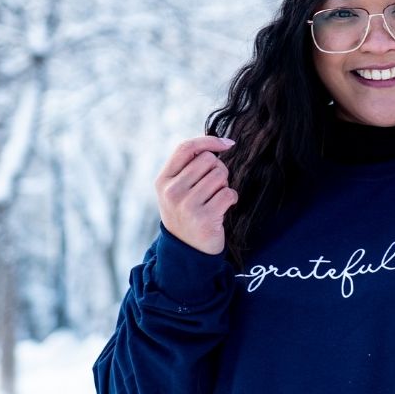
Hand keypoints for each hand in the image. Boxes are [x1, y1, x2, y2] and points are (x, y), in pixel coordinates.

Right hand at [154, 136, 237, 254]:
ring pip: (220, 175)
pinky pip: (228, 193)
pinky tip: (223, 208)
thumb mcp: (176, 190)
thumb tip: (220, 143)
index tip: (227, 144)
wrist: (187, 251)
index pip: (186, 148)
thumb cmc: (187, 214)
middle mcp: (172, 191)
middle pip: (208, 160)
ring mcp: (187, 205)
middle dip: (218, 169)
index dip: (209, 141)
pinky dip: (231, 199)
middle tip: (214, 186)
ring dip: (224, 185)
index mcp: (163, 180)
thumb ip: (188, 167)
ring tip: (215, 198)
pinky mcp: (204, 218)